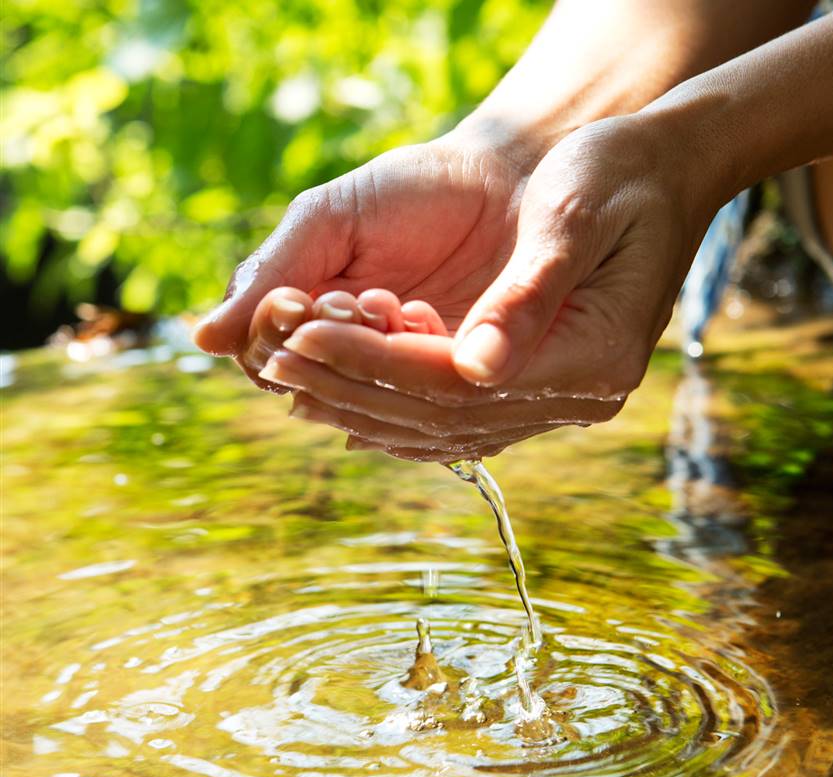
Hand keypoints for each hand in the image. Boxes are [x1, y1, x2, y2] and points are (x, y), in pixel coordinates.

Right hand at [191, 129, 536, 379]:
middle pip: (303, 379)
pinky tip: (430, 324)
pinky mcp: (440, 382)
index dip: (281, 330)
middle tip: (375, 298)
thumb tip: (202, 341)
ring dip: (374, 358)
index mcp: (298, 306)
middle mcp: (338, 346)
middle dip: (334, 341)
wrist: (504, 187)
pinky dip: (416, 370)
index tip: (318, 293)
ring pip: (354, 398)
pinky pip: (412, 408)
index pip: (260, 350)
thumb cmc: (410, 192)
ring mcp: (387, 368)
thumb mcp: (329, 220)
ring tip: (405, 305)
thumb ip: (271, 272)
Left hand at [262, 112, 722, 460]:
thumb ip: (526, 296)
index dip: (376, 365)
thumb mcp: (574, 216)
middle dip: (356, 389)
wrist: (657, 176)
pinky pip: (460, 420)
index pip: (461, 383)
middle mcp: (579, 395)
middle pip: (446, 415)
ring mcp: (560, 400)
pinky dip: (400, 416)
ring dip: (366, 407)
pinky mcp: (539, 389)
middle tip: (277, 363)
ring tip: (295, 384)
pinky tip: (350, 409)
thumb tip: (475, 368)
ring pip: (446, 427)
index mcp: (594, 356)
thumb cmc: (617, 177)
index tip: (301, 339)